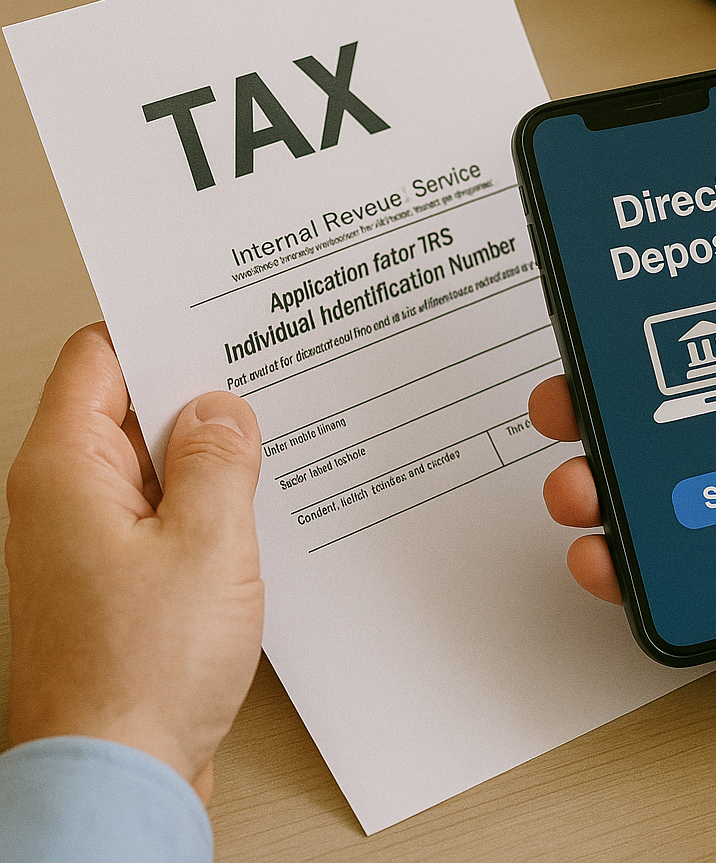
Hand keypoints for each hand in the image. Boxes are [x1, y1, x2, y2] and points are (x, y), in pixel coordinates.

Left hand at [5, 323, 263, 803]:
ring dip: (205, 456)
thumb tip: (222, 410)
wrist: (116, 781)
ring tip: (264, 450)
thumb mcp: (208, 541)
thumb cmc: (141, 674)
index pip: (99, 358)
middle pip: (127, 409)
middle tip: (261, 384)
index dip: (157, 330)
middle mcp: (64, 500)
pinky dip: (202, 504)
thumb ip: (219, 459)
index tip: (215, 320)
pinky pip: (161, 516)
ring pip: (151, 465)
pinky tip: (250, 511)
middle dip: (196, 396)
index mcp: (66, 470)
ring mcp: (88, 543)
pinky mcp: (116, 581)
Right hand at [530, 239, 715, 784]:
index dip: (674, 339)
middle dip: (610, 412)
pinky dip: (622, 571)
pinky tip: (599, 552)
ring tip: (575, 482)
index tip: (621, 318)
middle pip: (677, 431)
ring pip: (659, 504)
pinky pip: (672, 584)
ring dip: (599, 488)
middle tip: (568, 399)